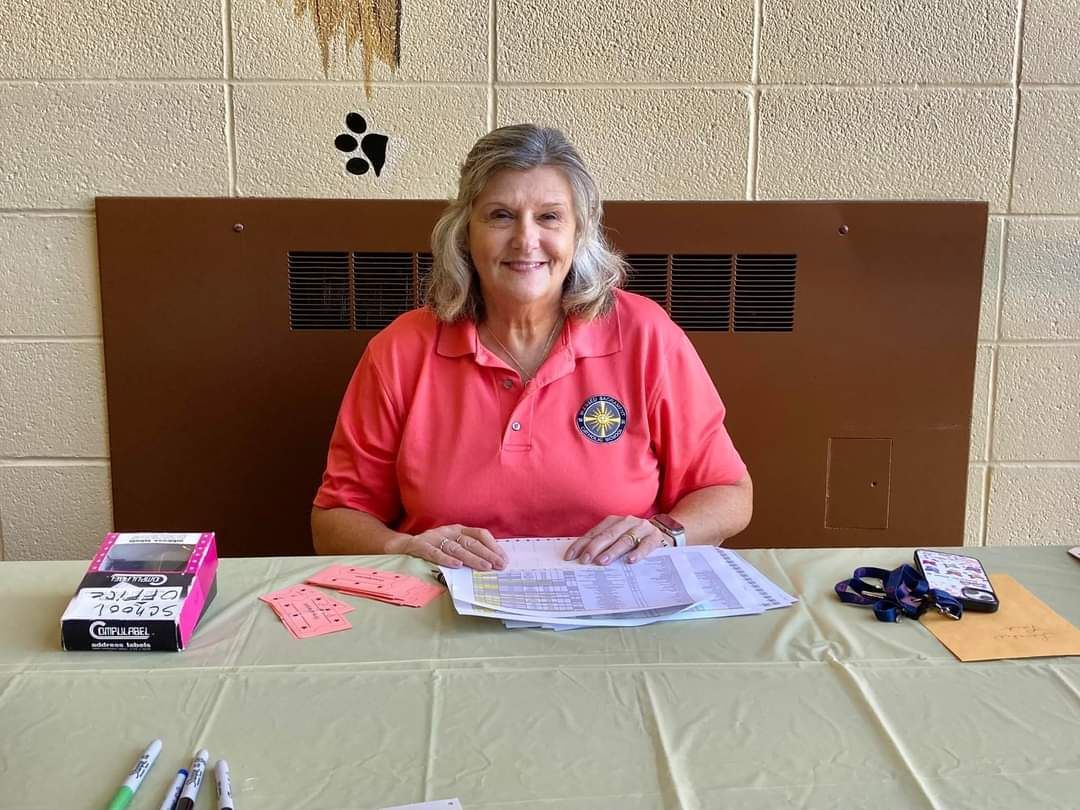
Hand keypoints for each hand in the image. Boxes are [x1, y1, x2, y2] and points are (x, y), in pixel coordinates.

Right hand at [391, 524, 507, 570]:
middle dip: (487, 554)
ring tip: (485, 567)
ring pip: (456, 548)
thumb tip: (491, 562)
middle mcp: (448, 531)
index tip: (503, 559)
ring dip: (472, 558)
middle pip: (471, 542)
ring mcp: (434, 538)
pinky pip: (434, 553)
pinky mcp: (420, 546)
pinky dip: (446, 559)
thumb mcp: (451, 544)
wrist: (402, 546)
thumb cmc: (432, 547)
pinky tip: (457, 565)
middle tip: (499, 566)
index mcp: (458, 529)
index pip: (479, 534)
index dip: (493, 546)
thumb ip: (467, 550)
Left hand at [564, 515, 669, 565]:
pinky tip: (631, 560)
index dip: (581, 544)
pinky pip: (646, 545)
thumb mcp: (618, 537)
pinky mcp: (655, 537)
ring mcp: (641, 528)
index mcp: (614, 521)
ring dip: (613, 551)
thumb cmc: (635, 538)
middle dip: (594, 548)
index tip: (570, 556)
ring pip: (625, 540)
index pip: (594, 533)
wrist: (664, 532)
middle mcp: (626, 522)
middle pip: (608, 535)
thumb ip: (603, 544)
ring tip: (602, 561)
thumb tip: (581, 558)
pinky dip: (638, 552)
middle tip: (585, 560)